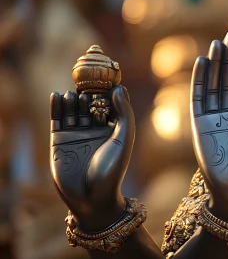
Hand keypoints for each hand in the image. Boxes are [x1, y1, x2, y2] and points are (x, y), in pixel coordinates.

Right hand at [50, 86, 133, 230]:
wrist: (92, 197)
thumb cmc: (113, 169)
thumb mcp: (124, 138)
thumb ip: (124, 113)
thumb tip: (119, 88)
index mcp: (113, 128)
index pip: (109, 103)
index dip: (108, 91)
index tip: (106, 78)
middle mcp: (94, 129)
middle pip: (89, 104)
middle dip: (88, 94)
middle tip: (86, 87)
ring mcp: (76, 134)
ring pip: (73, 110)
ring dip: (73, 100)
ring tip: (74, 96)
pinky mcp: (59, 141)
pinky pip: (57, 119)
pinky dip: (56, 107)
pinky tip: (57, 96)